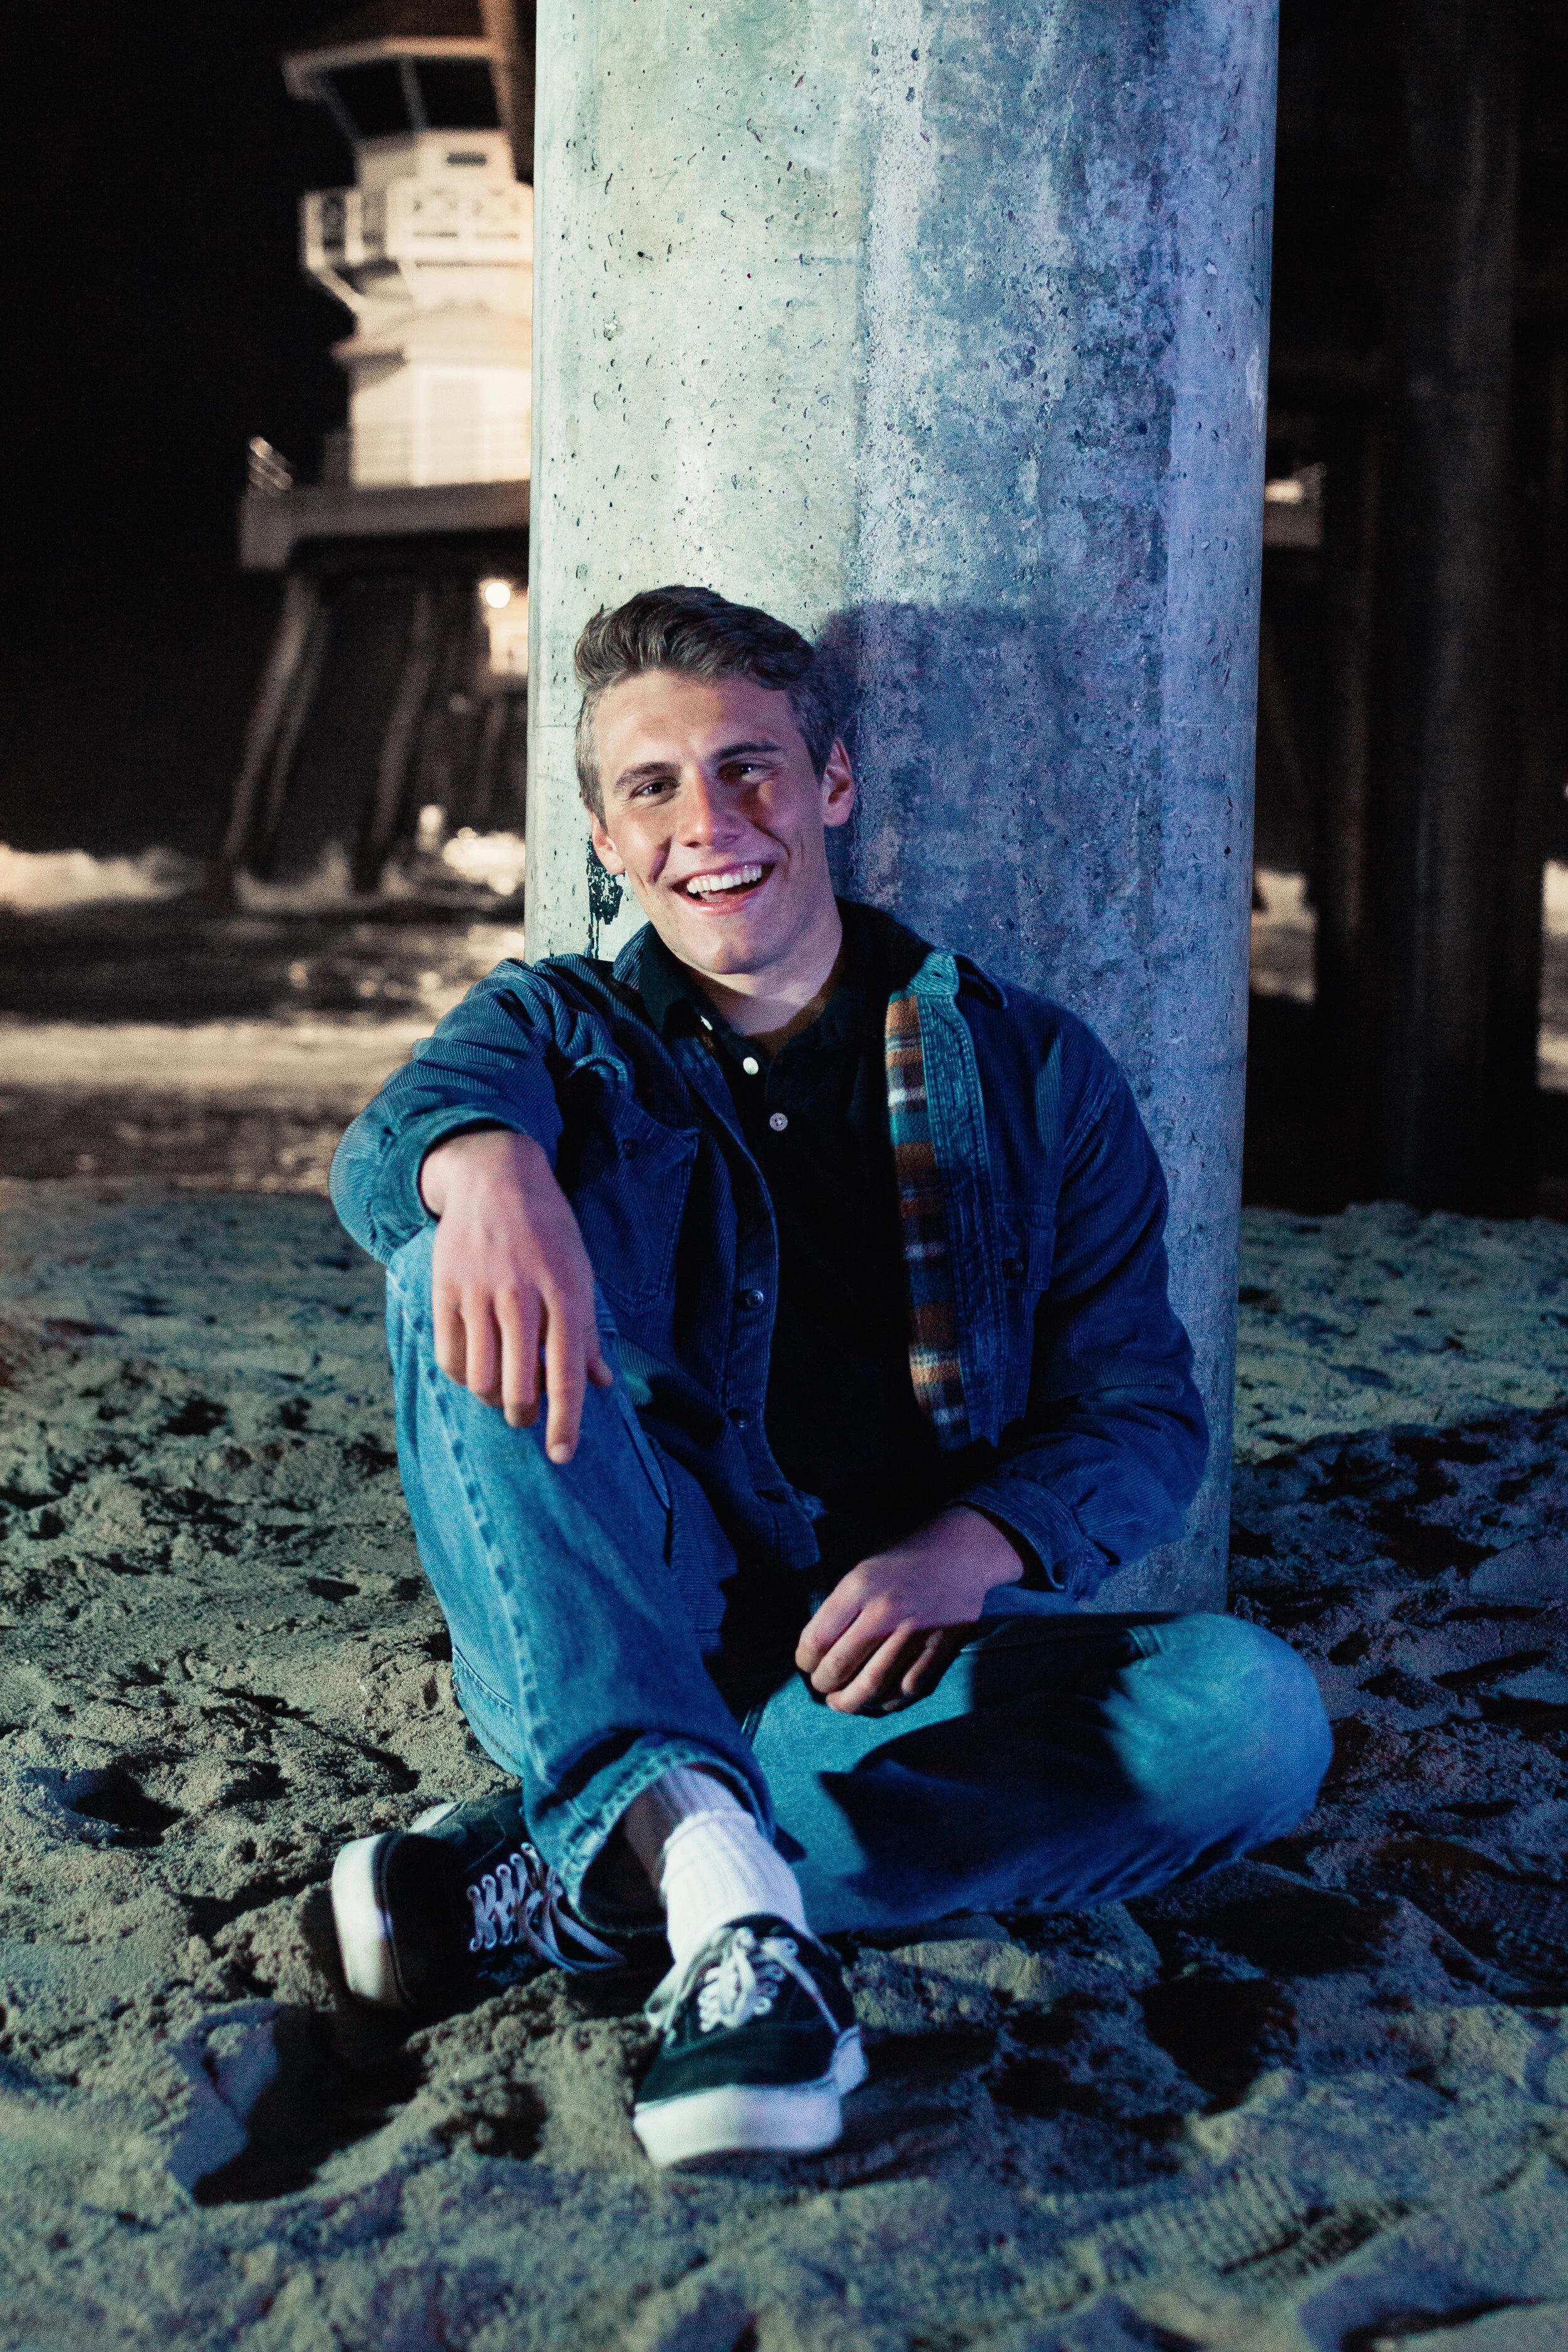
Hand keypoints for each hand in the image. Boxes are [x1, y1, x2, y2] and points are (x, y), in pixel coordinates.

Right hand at [419, 1128, 611, 1461]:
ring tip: (503, 1390)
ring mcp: (479, 1292)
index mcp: (565, 1292)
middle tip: (527, 1415)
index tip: (562, 1455)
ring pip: (480, 1378)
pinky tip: (478, 1368)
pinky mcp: (446, 1290)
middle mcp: (521, 1295)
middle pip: (518, 1386)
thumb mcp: (580, 1273)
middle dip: (524, 1415)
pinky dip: (465, 1376)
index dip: (565, 1422)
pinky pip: (450, 1356)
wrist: (496, 1178)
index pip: (565, 1374)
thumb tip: (601, 1384)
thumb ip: (586, 1332)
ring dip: (493, 1399)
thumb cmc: (549, 1231)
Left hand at [794, 1507, 1024, 1715]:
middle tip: (821, 1685)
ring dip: (849, 1703)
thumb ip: (838, 1608)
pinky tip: (875, 1700)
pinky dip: (885, 1702)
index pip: (816, 1640)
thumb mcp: (862, 1569)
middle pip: (840, 1669)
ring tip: (840, 1701)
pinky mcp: (940, 1650)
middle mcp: (886, 1612)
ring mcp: (916, 1634)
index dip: (804, 1660)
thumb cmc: (904, 1560)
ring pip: (872, 1688)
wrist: (962, 1553)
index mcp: (860, 1587)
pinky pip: (906, 1690)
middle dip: (822, 1685)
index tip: (807, 1662)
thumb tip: (815, 1650)